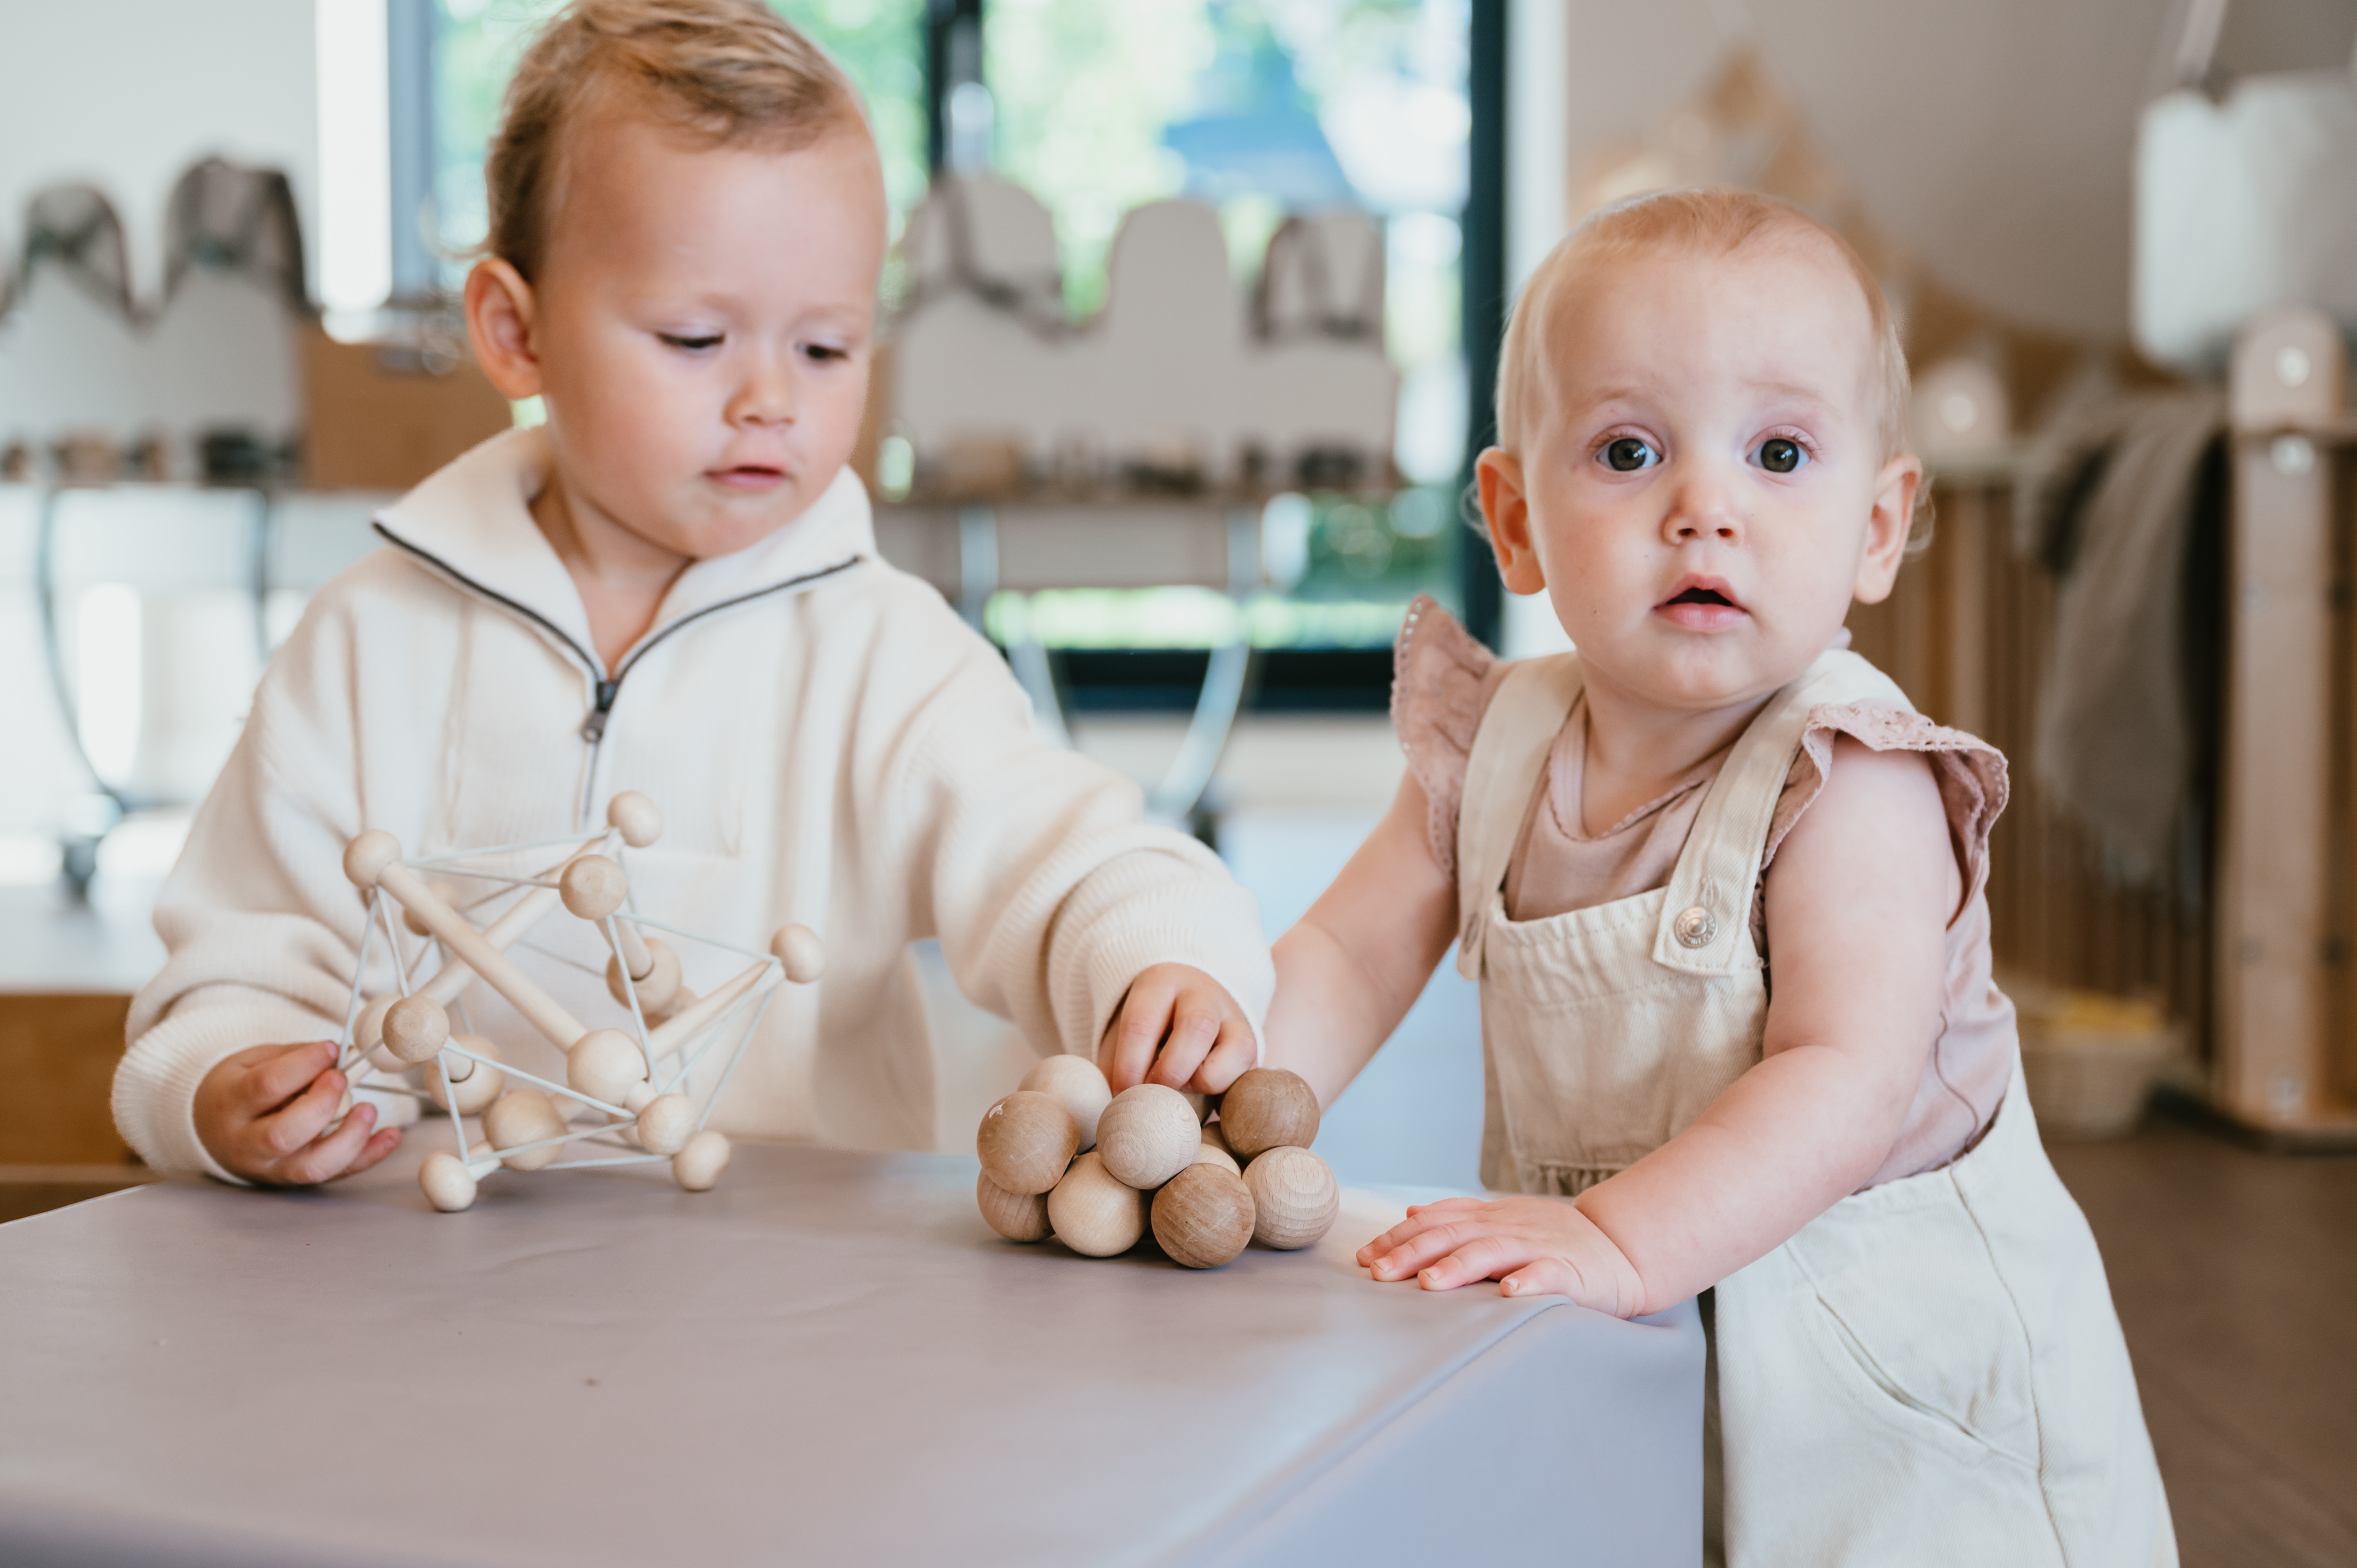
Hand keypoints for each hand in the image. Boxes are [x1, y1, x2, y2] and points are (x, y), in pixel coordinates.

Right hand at [194, 1040, 402, 1185]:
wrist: (212, 1129)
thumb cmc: (240, 1088)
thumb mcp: (252, 1063)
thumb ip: (293, 1058)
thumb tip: (342, 1053)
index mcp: (231, 1103)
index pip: (266, 1086)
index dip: (303, 1065)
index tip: (330, 1049)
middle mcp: (247, 1143)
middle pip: (284, 1135)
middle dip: (322, 1105)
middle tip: (341, 1079)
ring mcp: (272, 1167)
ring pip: (312, 1167)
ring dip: (349, 1139)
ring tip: (368, 1109)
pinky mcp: (295, 1179)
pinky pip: (335, 1175)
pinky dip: (368, 1157)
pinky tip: (391, 1136)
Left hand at [1099, 964, 1256, 1094]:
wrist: (1185, 1006)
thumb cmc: (1146, 1031)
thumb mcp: (1123, 1035)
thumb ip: (1114, 1067)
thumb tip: (1113, 1106)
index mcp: (1161, 982)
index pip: (1142, 1021)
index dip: (1129, 1065)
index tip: (1121, 1093)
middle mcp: (1204, 995)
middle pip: (1197, 1027)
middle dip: (1171, 1072)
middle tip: (1153, 1096)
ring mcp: (1236, 1019)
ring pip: (1238, 1048)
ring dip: (1206, 1080)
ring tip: (1183, 1090)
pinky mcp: (1253, 1049)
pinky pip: (1252, 1074)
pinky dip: (1229, 1093)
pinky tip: (1205, 1098)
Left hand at [1355, 1195, 1649, 1317]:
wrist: (1622, 1247)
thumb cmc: (1556, 1240)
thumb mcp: (1504, 1220)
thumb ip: (1459, 1216)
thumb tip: (1410, 1213)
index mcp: (1489, 1219)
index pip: (1434, 1224)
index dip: (1397, 1239)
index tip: (1363, 1258)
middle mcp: (1508, 1228)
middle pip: (1452, 1236)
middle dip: (1412, 1253)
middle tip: (1378, 1274)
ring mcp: (1539, 1247)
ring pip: (1493, 1252)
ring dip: (1459, 1267)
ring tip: (1430, 1283)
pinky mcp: (1571, 1271)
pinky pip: (1548, 1275)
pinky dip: (1528, 1282)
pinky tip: (1508, 1295)